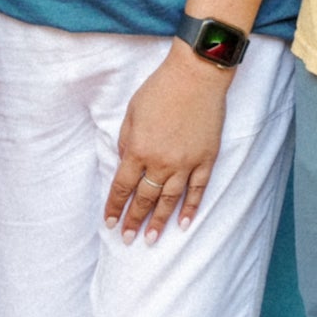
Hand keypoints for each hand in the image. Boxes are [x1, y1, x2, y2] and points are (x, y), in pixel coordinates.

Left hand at [104, 43, 229, 243]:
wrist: (196, 76)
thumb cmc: (160, 89)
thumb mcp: (132, 112)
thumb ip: (126, 141)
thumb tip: (125, 163)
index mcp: (139, 149)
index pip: (122, 186)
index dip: (115, 206)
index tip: (110, 223)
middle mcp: (161, 162)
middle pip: (145, 198)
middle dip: (134, 220)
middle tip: (128, 239)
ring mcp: (186, 163)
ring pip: (170, 200)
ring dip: (160, 221)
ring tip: (151, 239)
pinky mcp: (206, 160)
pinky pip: (197, 190)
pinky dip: (191, 208)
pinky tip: (184, 223)